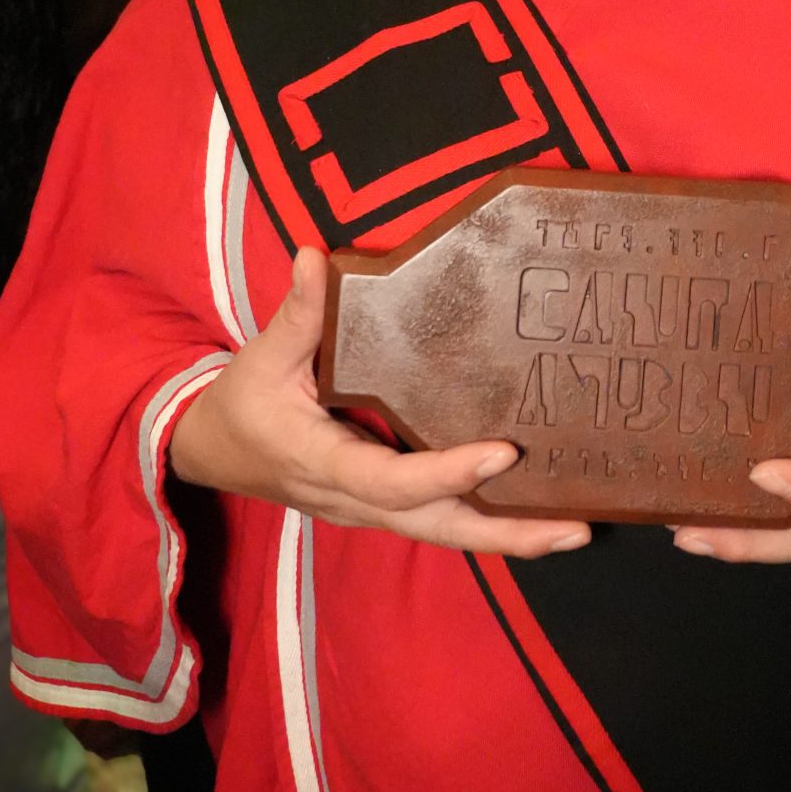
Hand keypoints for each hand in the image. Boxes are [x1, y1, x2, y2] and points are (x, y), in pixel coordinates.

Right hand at [169, 248, 589, 556]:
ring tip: (576, 528)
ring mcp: (372, 509)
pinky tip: (538, 514)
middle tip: (574, 527)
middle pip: (438, 527)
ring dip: (509, 535)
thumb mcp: (262, 357)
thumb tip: (312, 256)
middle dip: (505, 532)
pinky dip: (489, 522)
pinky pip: (441, 521)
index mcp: (323, 464)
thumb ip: (298, 313)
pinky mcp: (384, 505)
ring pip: (446, 532)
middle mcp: (355, 500)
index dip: (447, 473)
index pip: (392, 481)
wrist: (214, 453)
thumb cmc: (242, 403)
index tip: (503, 453)